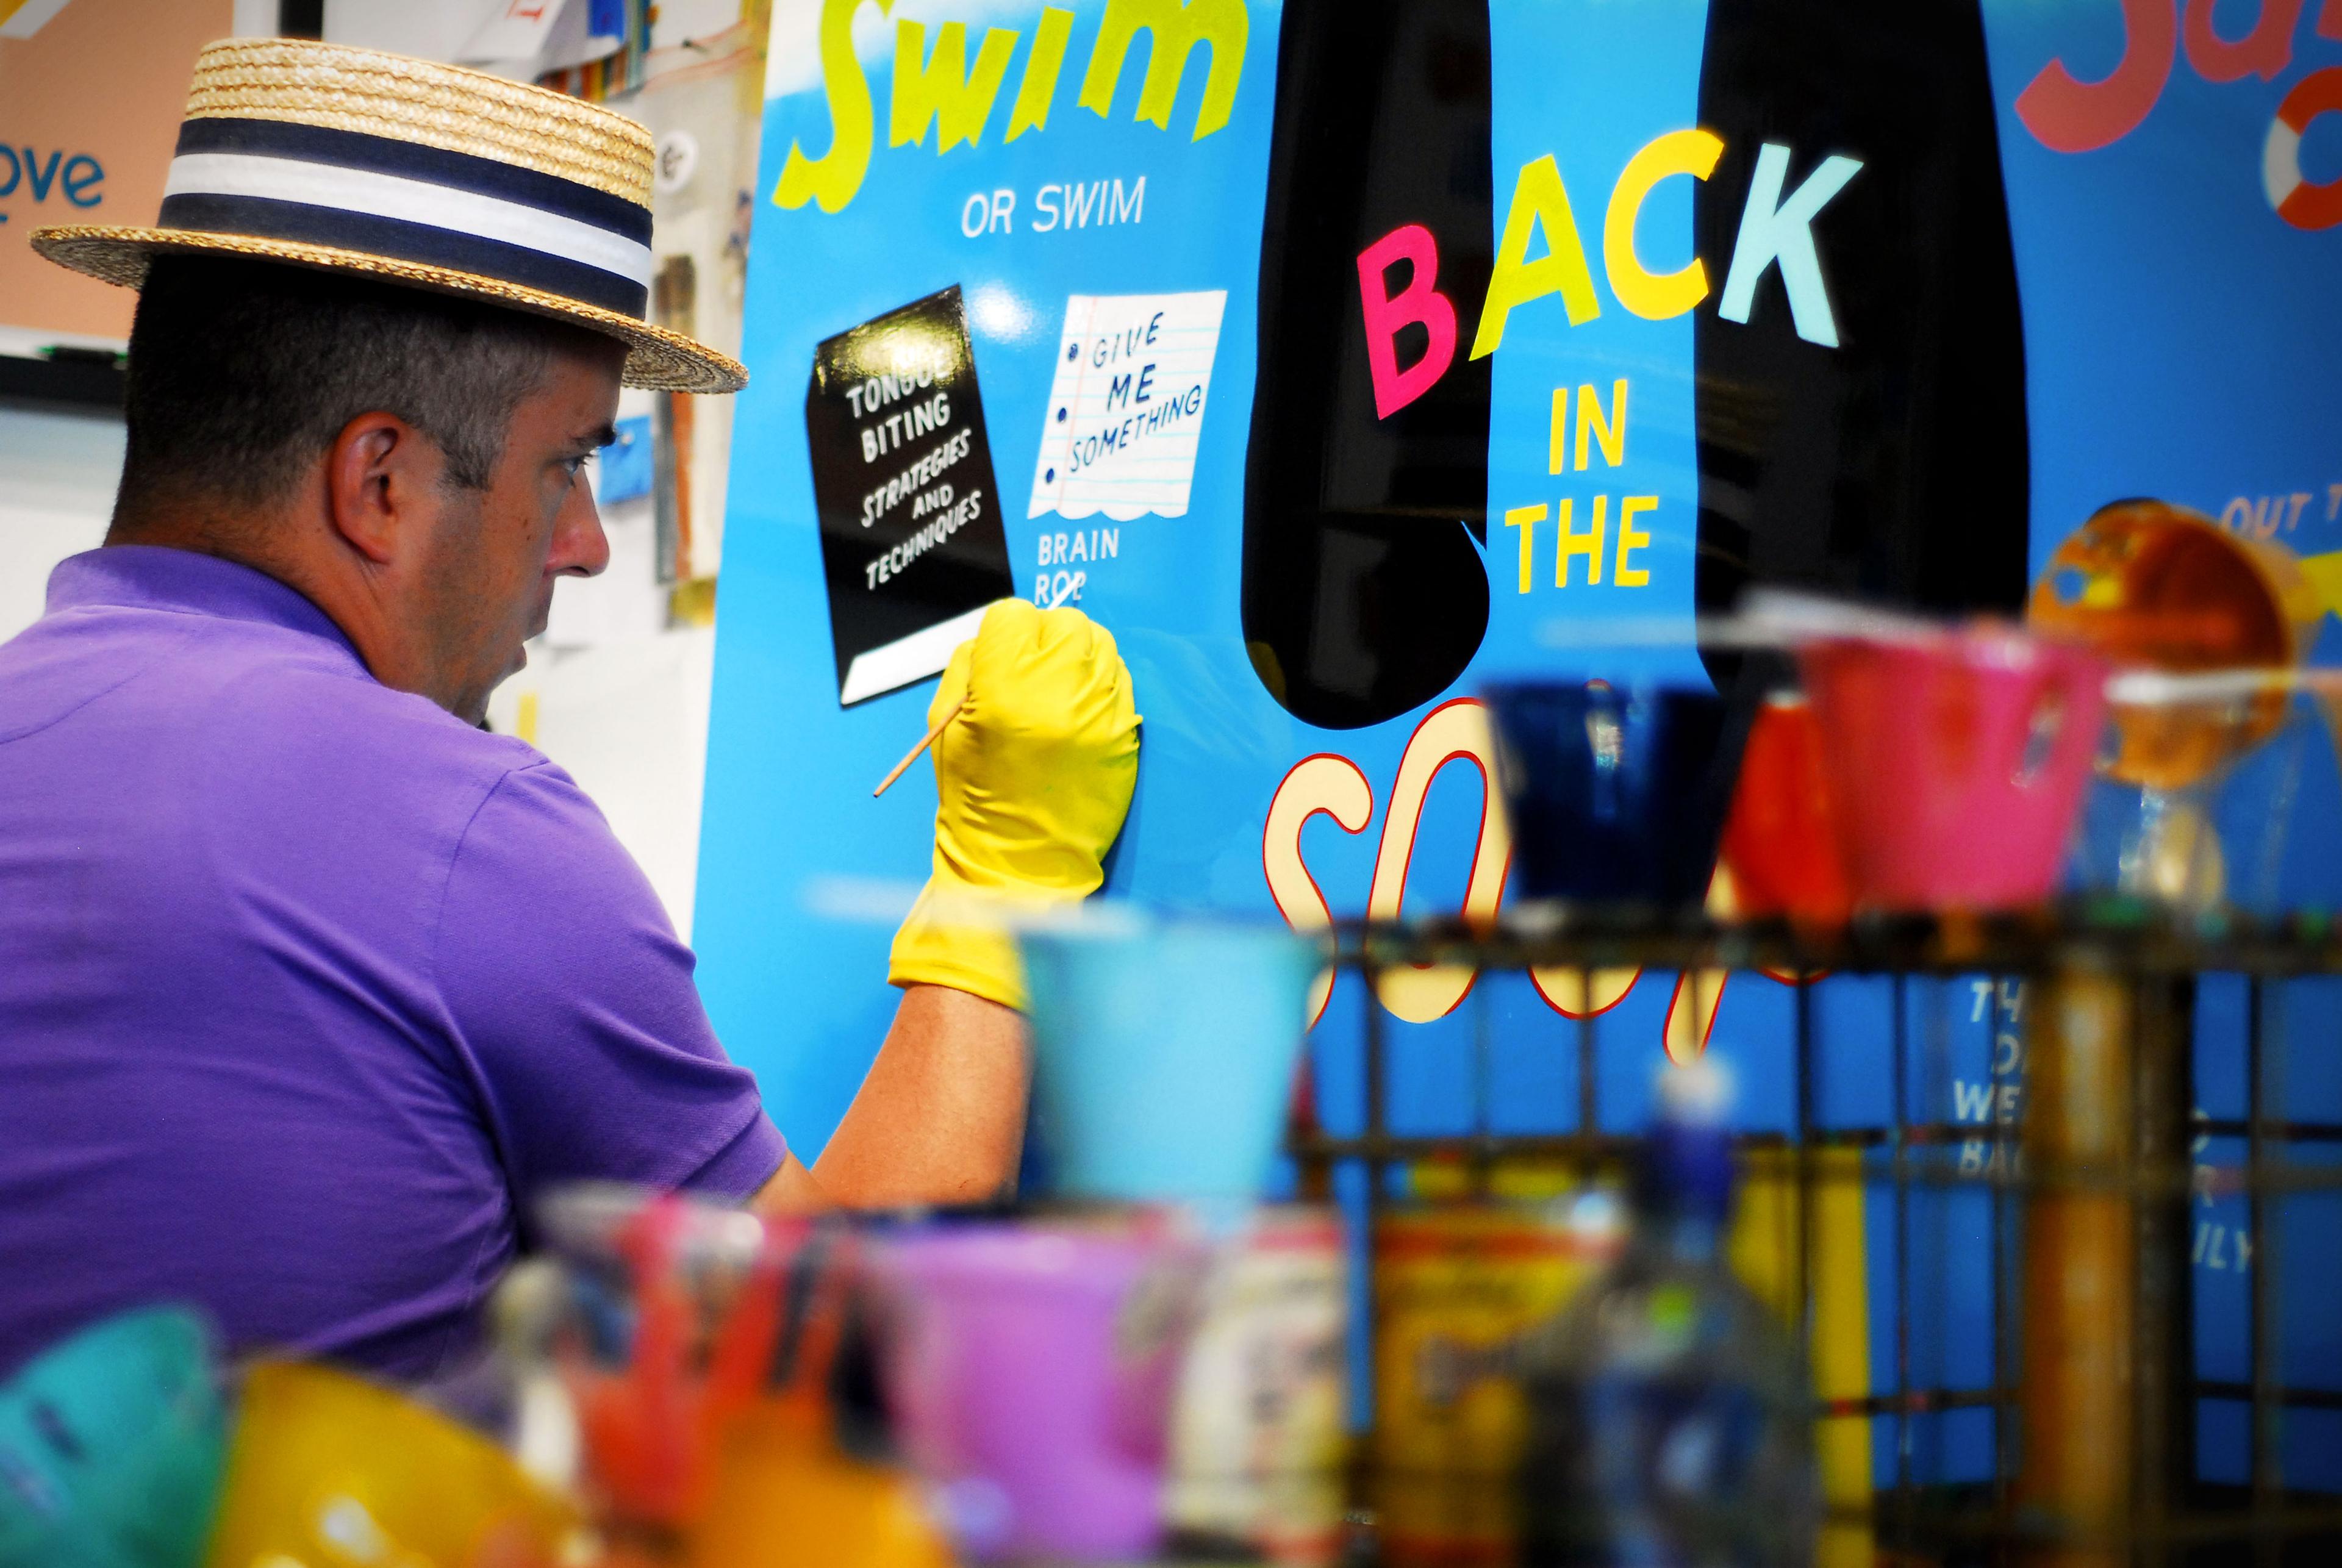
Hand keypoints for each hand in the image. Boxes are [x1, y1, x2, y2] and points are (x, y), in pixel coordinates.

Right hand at [888, 599, 1139, 1008]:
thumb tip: (998, 636)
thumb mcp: (944, 724)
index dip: (1003, 632)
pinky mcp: (1125, 731)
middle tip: (1032, 668)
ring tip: (1059, 685)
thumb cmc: (974, 792)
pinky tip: (1080, 707)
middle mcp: (1058, 691)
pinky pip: (1120, 678)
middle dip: (1044, 637)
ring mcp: (1099, 711)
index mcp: (1003, 688)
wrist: (1020, 861)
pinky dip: (1100, 682)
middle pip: (1063, 620)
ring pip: (1099, 642)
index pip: (1013, 615)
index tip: (1001, 655)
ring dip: (1077, 654)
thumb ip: (968, 665)